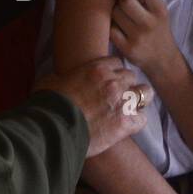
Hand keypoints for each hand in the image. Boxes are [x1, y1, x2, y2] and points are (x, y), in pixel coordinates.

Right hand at [34, 57, 151, 156]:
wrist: (53, 130)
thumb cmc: (48, 106)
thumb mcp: (50, 82)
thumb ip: (61, 77)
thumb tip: (58, 79)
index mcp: (96, 69)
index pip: (116, 63)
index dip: (113, 72)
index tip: (109, 80)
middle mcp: (113, 82)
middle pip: (131, 76)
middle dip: (126, 85)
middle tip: (117, 96)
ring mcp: (122, 102)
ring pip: (144, 93)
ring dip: (138, 100)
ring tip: (130, 108)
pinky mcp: (126, 123)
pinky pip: (142, 118)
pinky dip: (137, 121)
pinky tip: (128, 125)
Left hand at [108, 0, 181, 80]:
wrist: (163, 60)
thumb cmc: (158, 31)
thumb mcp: (160, 13)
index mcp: (160, 10)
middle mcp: (150, 23)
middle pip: (126, 0)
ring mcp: (138, 36)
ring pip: (115, 13)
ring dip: (113, 9)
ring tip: (118, 11)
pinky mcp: (127, 48)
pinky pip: (110, 29)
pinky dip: (110, 25)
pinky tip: (115, 24)